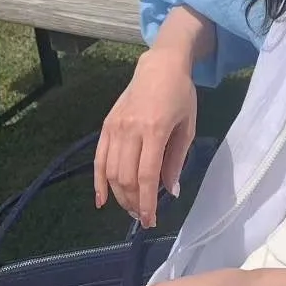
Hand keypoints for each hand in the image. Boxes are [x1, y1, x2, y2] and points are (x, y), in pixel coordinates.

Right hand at [95, 49, 197, 227]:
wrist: (159, 66)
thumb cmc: (180, 95)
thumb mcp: (188, 127)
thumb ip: (177, 159)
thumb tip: (171, 191)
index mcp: (155, 129)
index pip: (147, 175)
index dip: (148, 201)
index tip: (151, 219)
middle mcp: (131, 130)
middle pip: (126, 177)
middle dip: (133, 202)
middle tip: (143, 216)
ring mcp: (115, 128)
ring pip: (111, 172)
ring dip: (119, 196)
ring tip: (131, 208)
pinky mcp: (105, 126)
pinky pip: (99, 159)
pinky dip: (98, 182)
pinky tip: (102, 200)